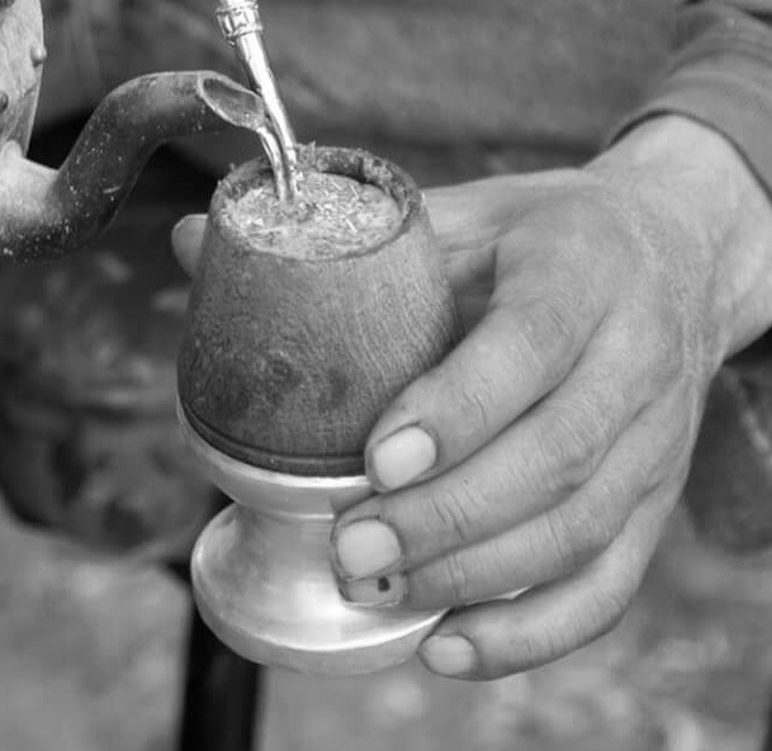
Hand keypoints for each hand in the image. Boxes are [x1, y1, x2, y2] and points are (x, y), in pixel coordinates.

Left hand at [172, 114, 771, 678]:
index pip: (531, 347)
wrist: (675, 256)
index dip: (456, 410)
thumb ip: (341, 238)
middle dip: (449, 515)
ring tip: (378, 589)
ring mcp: (656, 439)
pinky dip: (533, 632)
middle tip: (353, 547)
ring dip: (476, 576)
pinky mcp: (654, 501)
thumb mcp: (458, 212)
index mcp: (582, 269)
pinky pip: (608, 584)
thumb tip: (186, 243)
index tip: (376, 457)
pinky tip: (449, 647)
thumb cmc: (539, 238)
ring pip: (581, 530)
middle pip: (557, 456)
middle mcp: (635, 358)